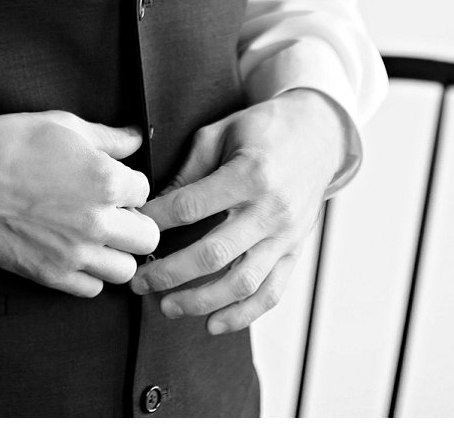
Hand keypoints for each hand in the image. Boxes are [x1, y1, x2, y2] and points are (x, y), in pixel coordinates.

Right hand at [0, 110, 156, 297]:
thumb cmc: (8, 146)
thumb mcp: (65, 126)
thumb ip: (109, 137)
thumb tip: (135, 139)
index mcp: (106, 181)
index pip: (146, 190)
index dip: (130, 183)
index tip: (114, 182)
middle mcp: (96, 222)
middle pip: (147, 237)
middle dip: (136, 221)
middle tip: (116, 211)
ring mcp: (73, 253)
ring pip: (126, 270)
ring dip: (118, 252)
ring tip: (99, 234)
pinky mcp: (48, 275)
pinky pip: (91, 289)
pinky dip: (90, 274)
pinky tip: (77, 252)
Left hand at [133, 89, 347, 334]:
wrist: (320, 134)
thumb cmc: (265, 129)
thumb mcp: (222, 132)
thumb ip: (189, 171)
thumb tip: (153, 208)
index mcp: (251, 173)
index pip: (191, 207)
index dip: (156, 222)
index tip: (133, 230)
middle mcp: (272, 208)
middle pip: (213, 253)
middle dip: (168, 273)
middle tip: (139, 281)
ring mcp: (286, 234)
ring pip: (241, 283)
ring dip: (199, 302)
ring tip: (166, 306)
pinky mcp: (294, 250)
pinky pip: (271, 293)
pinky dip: (242, 316)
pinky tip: (212, 324)